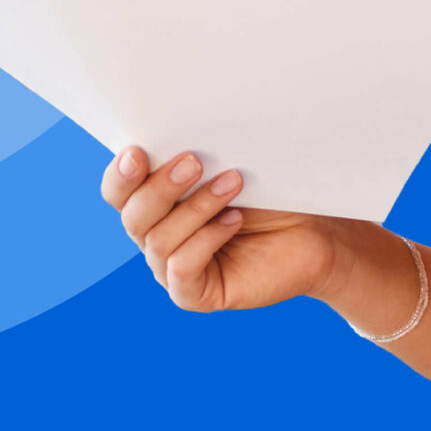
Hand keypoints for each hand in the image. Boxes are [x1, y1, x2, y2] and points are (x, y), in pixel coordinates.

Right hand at [98, 145, 335, 313]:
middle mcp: (155, 237)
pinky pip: (182, 268)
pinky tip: (235, 221)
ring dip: (197, 208)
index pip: (117, 191)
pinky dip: (206, 240)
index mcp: (154, 203)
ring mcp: (171, 269)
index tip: (137, 152)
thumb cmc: (269, 194)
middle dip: (161, 187)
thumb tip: (175, 137)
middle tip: (195, 162)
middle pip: (132, 216)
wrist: (312, 232)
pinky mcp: (194, 294)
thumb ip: (195, 155)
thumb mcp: (228, 165)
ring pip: (160, 240)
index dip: (120, 174)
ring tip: (233, 182)